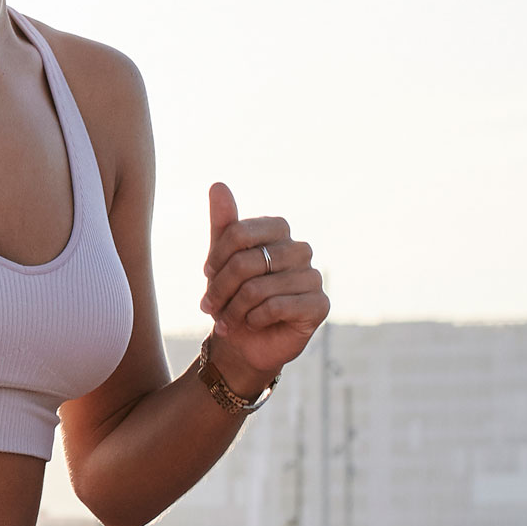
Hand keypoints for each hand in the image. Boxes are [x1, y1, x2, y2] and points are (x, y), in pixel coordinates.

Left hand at [198, 182, 328, 392]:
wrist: (246, 341)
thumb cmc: (234, 295)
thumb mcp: (222, 259)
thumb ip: (223, 223)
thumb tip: (218, 184)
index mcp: (278, 231)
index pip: (238, 232)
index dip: (216, 257)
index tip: (206, 275)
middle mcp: (300, 249)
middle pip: (245, 262)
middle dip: (220, 288)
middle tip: (209, 306)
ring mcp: (313, 276)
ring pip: (257, 288)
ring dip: (233, 309)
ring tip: (226, 320)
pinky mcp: (319, 305)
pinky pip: (275, 307)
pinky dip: (254, 319)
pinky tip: (252, 324)